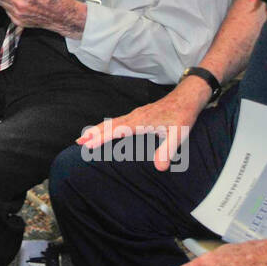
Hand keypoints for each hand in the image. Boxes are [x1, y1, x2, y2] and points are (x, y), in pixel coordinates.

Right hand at [76, 76, 211, 170]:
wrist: (187, 97)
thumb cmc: (183, 115)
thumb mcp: (178, 135)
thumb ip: (168, 150)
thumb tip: (159, 168)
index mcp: (140, 122)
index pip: (116, 130)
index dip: (101, 138)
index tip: (87, 145)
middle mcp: (135, 117)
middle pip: (109, 125)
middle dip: (93, 134)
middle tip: (78, 143)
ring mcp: (136, 115)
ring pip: (112, 122)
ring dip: (98, 130)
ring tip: (85, 138)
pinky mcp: (139, 115)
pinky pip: (118, 121)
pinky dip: (107, 127)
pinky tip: (106, 131)